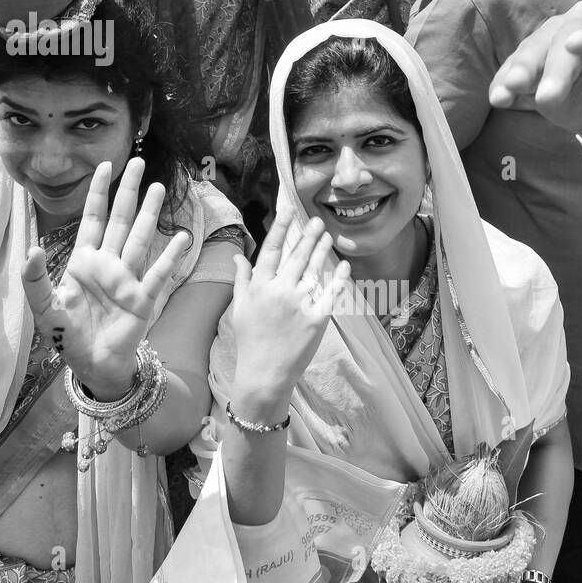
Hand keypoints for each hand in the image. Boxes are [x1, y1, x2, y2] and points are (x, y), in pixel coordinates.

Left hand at [22, 157, 191, 397]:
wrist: (90, 365)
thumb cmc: (66, 335)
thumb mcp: (44, 306)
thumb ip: (35, 278)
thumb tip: (33, 248)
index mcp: (84, 261)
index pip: (93, 218)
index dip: (98, 192)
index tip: (104, 166)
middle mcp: (108, 263)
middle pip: (120, 219)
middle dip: (128, 191)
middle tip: (138, 162)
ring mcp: (127, 279)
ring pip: (139, 238)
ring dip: (149, 214)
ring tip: (158, 188)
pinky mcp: (143, 299)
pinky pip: (158, 273)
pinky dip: (170, 256)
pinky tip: (182, 236)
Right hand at [227, 200, 348, 424]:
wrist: (264, 373)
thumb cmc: (250, 340)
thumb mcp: (239, 307)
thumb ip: (241, 279)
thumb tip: (238, 256)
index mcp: (259, 286)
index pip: (271, 250)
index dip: (280, 228)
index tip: (288, 210)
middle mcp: (279, 291)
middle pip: (296, 256)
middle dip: (307, 235)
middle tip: (317, 220)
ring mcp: (299, 304)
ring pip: (314, 270)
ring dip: (321, 250)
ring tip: (328, 235)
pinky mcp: (317, 319)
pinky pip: (330, 293)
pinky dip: (338, 278)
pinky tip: (343, 265)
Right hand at [487, 0, 581, 139]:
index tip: (575, 47)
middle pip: (562, 39)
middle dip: (550, 67)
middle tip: (547, 97)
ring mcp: (554, 46)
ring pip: (533, 51)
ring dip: (518, 71)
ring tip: (505, 94)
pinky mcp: (534, 67)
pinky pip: (516, 73)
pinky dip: (505, 84)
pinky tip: (498, 97)